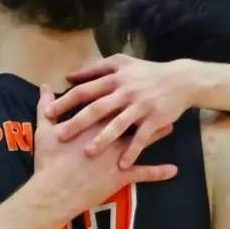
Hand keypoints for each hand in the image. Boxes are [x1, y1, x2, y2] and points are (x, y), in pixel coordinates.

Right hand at [31, 85, 177, 215]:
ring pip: (141, 141)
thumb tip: (44, 88)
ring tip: (171, 126)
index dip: (120, 93)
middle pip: (131, 117)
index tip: (132, 84)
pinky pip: (143, 173)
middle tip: (158, 100)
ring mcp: (117, 156)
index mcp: (91, 123)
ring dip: (156, 134)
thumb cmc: (50, 161)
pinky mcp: (121, 176)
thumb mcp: (44, 131)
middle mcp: (109, 136)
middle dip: (144, 109)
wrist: (55, 191)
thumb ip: (46, 107)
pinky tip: (173, 170)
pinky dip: (158, 172)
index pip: (109, 102)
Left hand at [49, 56, 197, 167]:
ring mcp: (141, 106)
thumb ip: (95, 68)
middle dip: (77, 123)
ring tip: (88, 152)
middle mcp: (125, 92)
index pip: (85, 91)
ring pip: (119, 125)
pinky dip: (132, 151)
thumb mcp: (121, 63)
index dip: (66, 101)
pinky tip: (122, 164)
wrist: (181, 79)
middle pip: (97, 108)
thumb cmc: (146, 72)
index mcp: (114, 79)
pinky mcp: (156, 119)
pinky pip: (141, 138)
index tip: (48, 113)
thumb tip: (70, 75)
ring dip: (103, 139)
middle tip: (60, 136)